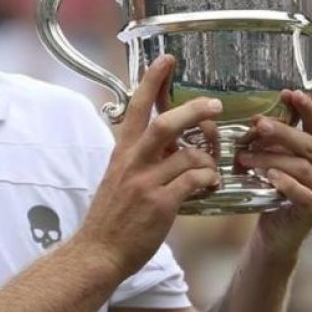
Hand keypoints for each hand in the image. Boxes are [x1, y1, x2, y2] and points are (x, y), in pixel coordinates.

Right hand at [74, 55, 223, 277]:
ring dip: (207, 161)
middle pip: (166, 124)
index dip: (152, 80)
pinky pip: (194, 182)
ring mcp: (145, 184)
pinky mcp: (160, 204)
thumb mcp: (118, 179)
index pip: (137, 107)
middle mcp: (133, 163)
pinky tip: (210, 187)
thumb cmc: (110, 219)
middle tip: (214, 105)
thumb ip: (140, 159)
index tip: (167, 59)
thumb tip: (168, 147)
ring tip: (212, 171)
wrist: (97, 253)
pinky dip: (208, 181)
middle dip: (194, 111)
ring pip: (188, 156)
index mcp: (122, 153)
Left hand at [237, 90, 311, 260]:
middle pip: (307, 144)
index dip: (306, 108)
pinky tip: (269, 177)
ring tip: (245, 156)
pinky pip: (302, 193)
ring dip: (272, 158)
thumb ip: (272, 142)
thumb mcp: (275, 161)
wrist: (276, 232)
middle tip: (257, 124)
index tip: (289, 93)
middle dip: (282, 131)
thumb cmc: (274, 191)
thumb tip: (255, 117)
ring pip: (301, 167)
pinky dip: (285, 183)